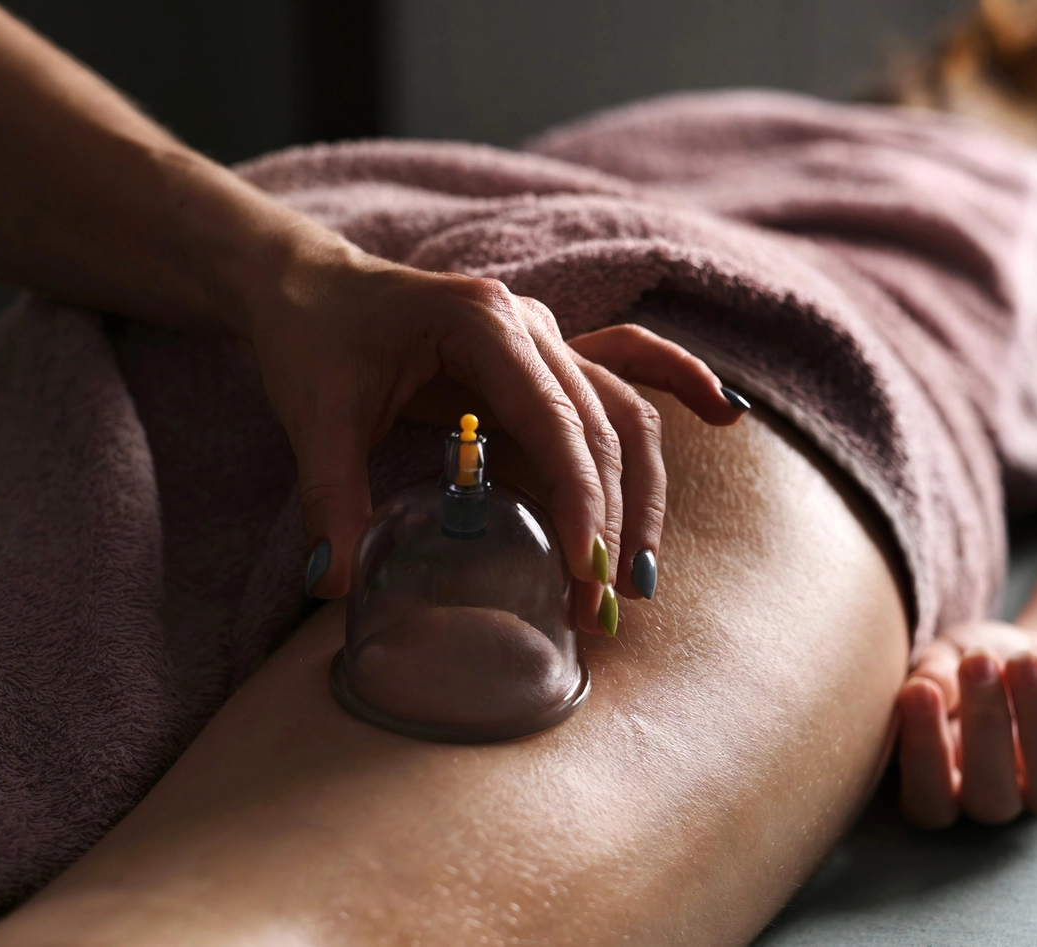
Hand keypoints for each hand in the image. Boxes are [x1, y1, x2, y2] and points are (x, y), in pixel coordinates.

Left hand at [241, 244, 743, 603]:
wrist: (308, 285)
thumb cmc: (314, 337)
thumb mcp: (315, 416)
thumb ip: (330, 497)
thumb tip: (334, 582)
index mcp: (484, 325)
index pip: (554, 423)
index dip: (579, 500)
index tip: (587, 570)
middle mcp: (530, 326)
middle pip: (603, 428)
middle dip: (611, 520)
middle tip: (604, 605)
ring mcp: (545, 338)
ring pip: (622, 416)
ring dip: (640, 494)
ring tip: (638, 577)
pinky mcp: (543, 359)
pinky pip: (628, 368)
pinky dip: (679, 385)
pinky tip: (727, 414)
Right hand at [896, 619, 1036, 827]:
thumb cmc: (980, 661)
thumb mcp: (947, 656)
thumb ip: (932, 674)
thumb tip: (921, 688)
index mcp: (947, 785)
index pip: (929, 802)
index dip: (924, 756)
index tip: (919, 691)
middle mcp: (1000, 798)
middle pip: (991, 800)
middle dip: (984, 728)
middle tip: (977, 663)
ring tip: (1025, 661)